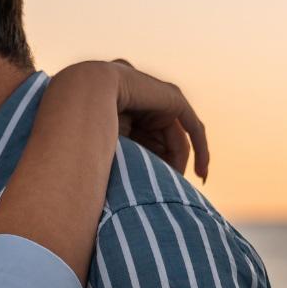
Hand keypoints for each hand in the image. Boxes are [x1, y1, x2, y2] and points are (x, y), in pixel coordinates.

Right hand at [51, 59, 209, 179]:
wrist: (85, 95)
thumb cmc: (85, 125)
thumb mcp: (111, 147)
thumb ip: (130, 157)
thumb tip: (137, 189)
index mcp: (122, 107)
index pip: (146, 142)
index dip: (154, 167)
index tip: (155, 192)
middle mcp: (141, 100)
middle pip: (163, 141)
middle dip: (167, 167)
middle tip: (168, 191)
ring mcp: (158, 96)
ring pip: (177, 138)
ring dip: (179, 163)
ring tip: (177, 185)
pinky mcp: (173, 98)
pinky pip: (192, 127)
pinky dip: (200, 150)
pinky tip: (201, 173)